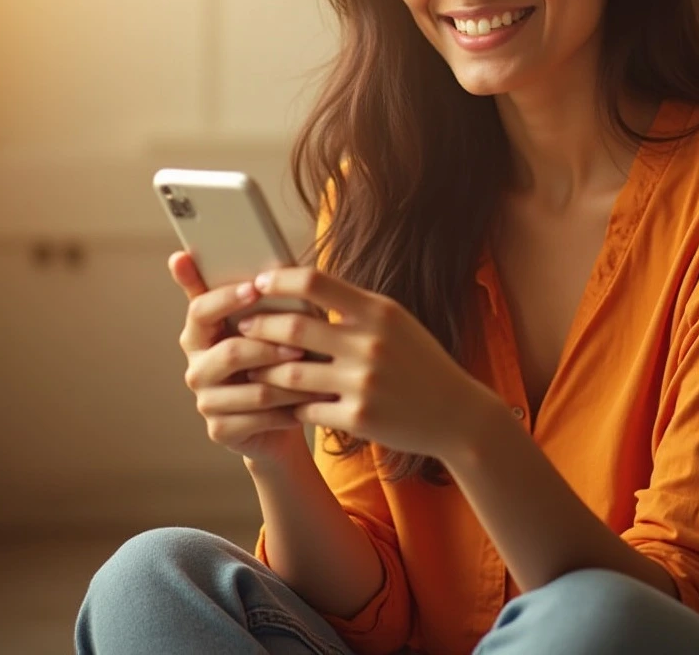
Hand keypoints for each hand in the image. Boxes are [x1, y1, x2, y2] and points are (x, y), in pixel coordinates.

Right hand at [169, 251, 333, 466]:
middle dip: (270, 347)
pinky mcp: (220, 429)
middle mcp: (196, 366)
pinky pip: (258, 417)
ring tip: (317, 374)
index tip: (255, 288)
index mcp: (200, 331)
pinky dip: (288, 409)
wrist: (282, 414)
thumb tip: (251, 255)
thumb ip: (256, 293)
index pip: (200, 308)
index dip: (227, 298)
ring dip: (289, 381)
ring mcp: (206, 400)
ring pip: (253, 387)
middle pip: (229, 352)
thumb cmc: (276, 356)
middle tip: (302, 344)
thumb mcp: (269, 321)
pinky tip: (308, 404)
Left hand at [238, 267, 500, 461]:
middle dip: (259, 327)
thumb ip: (354, 306)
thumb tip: (303, 286)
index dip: (279, 280)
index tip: (258, 283)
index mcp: (378, 311)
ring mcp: (363, 382)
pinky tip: (280, 404)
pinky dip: (289, 407)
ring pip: (290, 376)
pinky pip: (306, 411)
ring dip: (264, 372)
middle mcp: (370, 343)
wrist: (456, 414)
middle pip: (293, 328)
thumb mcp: (396, 322)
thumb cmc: (420, 362)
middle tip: (242, 326)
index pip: (316, 282)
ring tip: (251, 367)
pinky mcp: (358, 419)